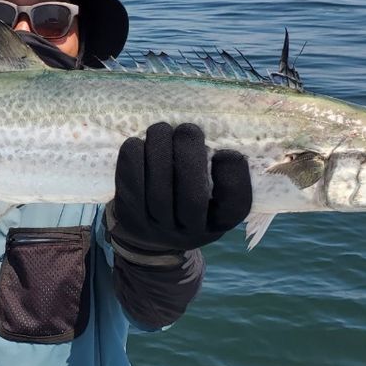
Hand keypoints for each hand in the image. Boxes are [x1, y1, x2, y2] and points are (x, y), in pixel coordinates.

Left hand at [107, 123, 250, 259]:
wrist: (147, 236)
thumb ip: (217, 171)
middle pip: (192, 199)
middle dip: (190, 156)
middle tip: (189, 130)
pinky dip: (134, 158)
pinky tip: (138, 142)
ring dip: (159, 151)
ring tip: (161, 129)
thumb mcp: (211, 198)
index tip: (225, 151)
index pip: (235, 207)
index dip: (233, 176)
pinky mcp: (130, 217)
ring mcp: (158, 228)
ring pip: (158, 192)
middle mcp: (190, 231)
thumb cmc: (186, 203)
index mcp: (218, 223)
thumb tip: (215, 131)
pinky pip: (131, 185)